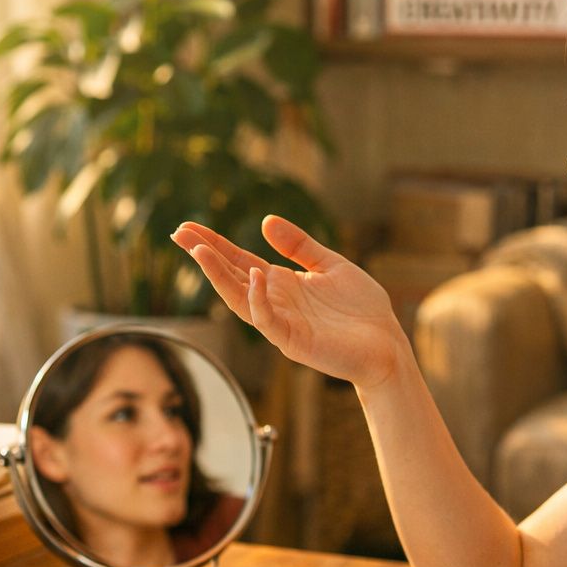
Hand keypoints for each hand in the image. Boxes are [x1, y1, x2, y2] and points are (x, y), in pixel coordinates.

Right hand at [171, 216, 407, 389]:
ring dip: (219, 277)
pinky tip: (255, 278)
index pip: (240, 261)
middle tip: (178, 234)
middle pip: (231, 277)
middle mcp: (275, 303)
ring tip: (199, 251)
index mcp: (282, 284)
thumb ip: (299, 246)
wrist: (388, 345)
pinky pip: (268, 321)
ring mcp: (281, 323)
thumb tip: (265, 220)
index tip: (188, 228)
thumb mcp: (330, 265)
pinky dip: (258, 301)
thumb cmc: (362, 310)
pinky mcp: (294, 341)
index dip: (215, 245)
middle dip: (205, 256)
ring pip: (240, 300)